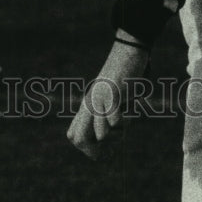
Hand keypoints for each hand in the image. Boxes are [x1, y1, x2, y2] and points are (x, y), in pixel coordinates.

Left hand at [67, 36, 149, 160]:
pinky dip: (125, 120)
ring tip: (123, 118)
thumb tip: (105, 143)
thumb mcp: (111, 100)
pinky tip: (128, 105)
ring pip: (100, 134)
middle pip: (78, 140)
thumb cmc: (123, 79)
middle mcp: (88, 103)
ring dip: (116, 134)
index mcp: (86, 106)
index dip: (88, 149)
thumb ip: (105, 117)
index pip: (74, 137)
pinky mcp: (112, 92)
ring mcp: (99, 97)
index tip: (105, 145)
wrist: (128, 52)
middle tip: (114, 139)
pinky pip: (115, 120)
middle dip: (97, 150)